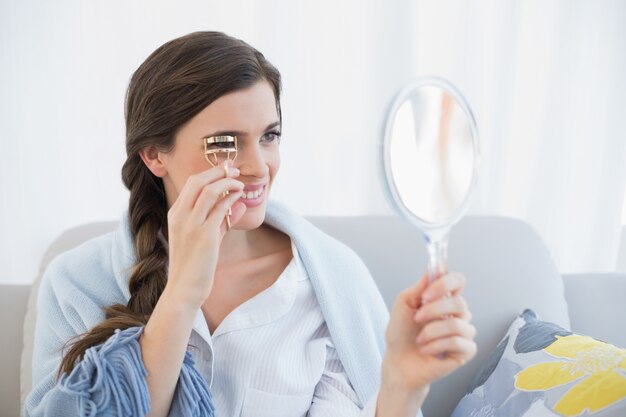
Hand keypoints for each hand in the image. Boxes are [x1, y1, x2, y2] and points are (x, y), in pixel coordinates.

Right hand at [165, 163, 246, 306]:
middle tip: (235, 170)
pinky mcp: (205, 236)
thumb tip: (238, 205)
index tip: (226, 170)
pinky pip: (219, 210)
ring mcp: (191, 225)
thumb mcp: (204, 239)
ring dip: (227, 182)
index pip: (191, 183)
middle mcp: (180, 216)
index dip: (210, 172)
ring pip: (209, 191)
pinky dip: (231, 199)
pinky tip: (239, 197)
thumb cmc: (194, 265)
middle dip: (218, 171)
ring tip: (240, 183)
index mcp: (175, 214)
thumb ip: (221, 221)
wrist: (184, 289)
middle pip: (198, 181)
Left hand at [382, 272, 476, 392]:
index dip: (446, 282)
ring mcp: (464, 332)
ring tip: (419, 339)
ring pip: (457, 324)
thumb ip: (420, 286)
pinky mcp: (466, 351)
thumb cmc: (401, 333)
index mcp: (444, 299)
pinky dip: (437, 345)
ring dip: (432, 331)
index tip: (427, 293)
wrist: (398, 361)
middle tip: (416, 318)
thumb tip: (437, 266)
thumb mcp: (404, 304)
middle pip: (459, 302)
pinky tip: (426, 349)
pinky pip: (459, 342)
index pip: (458, 281)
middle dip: (433, 311)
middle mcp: (457, 314)